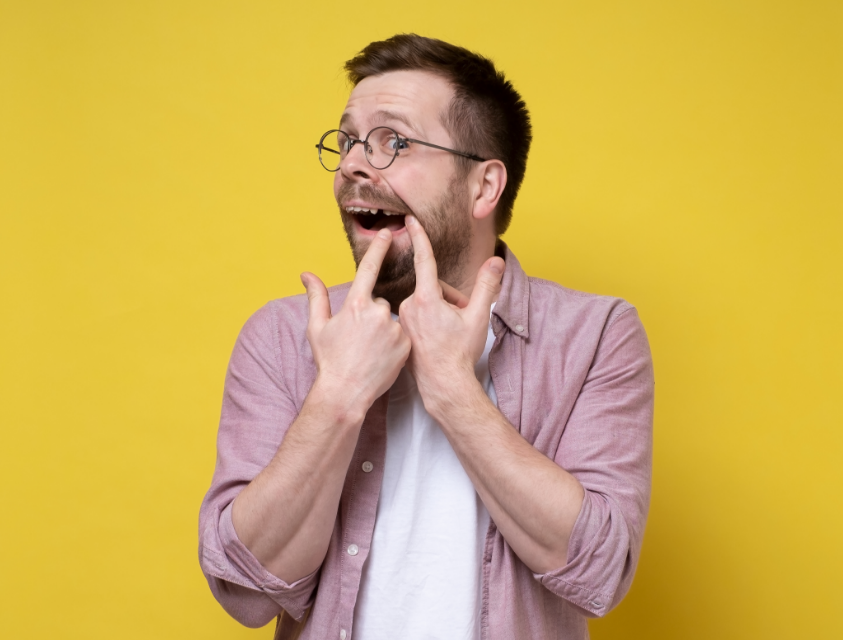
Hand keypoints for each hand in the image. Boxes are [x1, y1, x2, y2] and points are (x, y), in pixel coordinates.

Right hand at [301, 228, 410, 414]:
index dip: (379, 248)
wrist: (346, 392)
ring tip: (370, 350)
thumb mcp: (317, 327)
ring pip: (390, 318)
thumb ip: (316, 297)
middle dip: (370, 315)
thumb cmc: (329, 360)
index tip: (388, 233)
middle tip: (359, 339)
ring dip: (382, 328)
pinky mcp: (406, 343)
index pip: (369, 268)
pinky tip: (382, 356)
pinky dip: (394, 341)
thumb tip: (306, 274)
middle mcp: (377, 312)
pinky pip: (401, 333)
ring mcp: (394, 328)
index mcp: (355, 305)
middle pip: (378, 302)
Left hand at [398, 215, 504, 406]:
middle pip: (433, 287)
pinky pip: (417, 315)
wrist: (443, 384)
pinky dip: (429, 321)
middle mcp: (409, 306)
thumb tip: (496, 262)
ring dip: (440, 310)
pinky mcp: (401, 330)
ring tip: (449, 333)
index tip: (409, 220)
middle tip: (461, 319)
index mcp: (426, 299)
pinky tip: (437, 339)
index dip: (419, 237)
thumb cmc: (459, 353)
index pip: (424, 260)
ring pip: (425, 302)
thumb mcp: (478, 317)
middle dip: (450, 298)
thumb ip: (486, 286)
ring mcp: (403, 319)